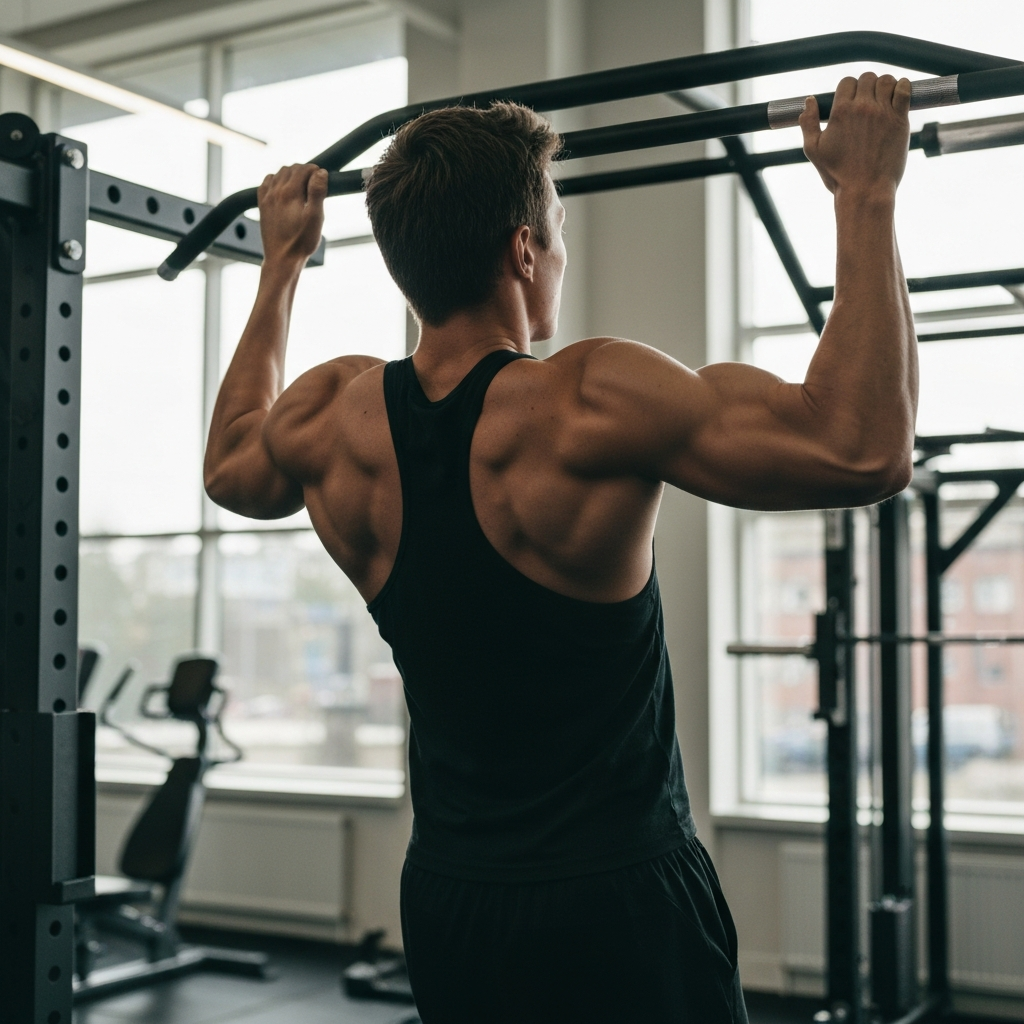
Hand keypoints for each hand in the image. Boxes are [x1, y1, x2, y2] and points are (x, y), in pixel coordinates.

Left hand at [257, 163, 328, 267]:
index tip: (323, 177)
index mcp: (290, 192)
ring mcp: (267, 197)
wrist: (282, 259)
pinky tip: (284, 189)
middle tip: (315, 182)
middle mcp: (275, 191)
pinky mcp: (262, 205)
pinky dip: (276, 180)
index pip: (303, 169)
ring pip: (278, 174)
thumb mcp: (316, 217)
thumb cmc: (301, 241)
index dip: (315, 170)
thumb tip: (320, 173)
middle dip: (304, 171)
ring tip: (302, 186)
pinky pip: (267, 183)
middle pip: (290, 169)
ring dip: (291, 175)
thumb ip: (318, 192)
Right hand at [800, 73, 910, 201]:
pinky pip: (905, 90)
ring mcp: (884, 112)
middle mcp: (863, 108)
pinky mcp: (900, 119)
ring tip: (883, 97)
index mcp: (841, 112)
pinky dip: (902, 86)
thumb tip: (809, 101)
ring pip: (887, 80)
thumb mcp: (814, 151)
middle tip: (867, 100)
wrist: (865, 190)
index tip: (851, 100)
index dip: (848, 89)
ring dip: (884, 84)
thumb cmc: (838, 174)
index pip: (847, 82)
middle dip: (866, 86)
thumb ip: (808, 124)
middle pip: (867, 77)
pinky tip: (898, 94)